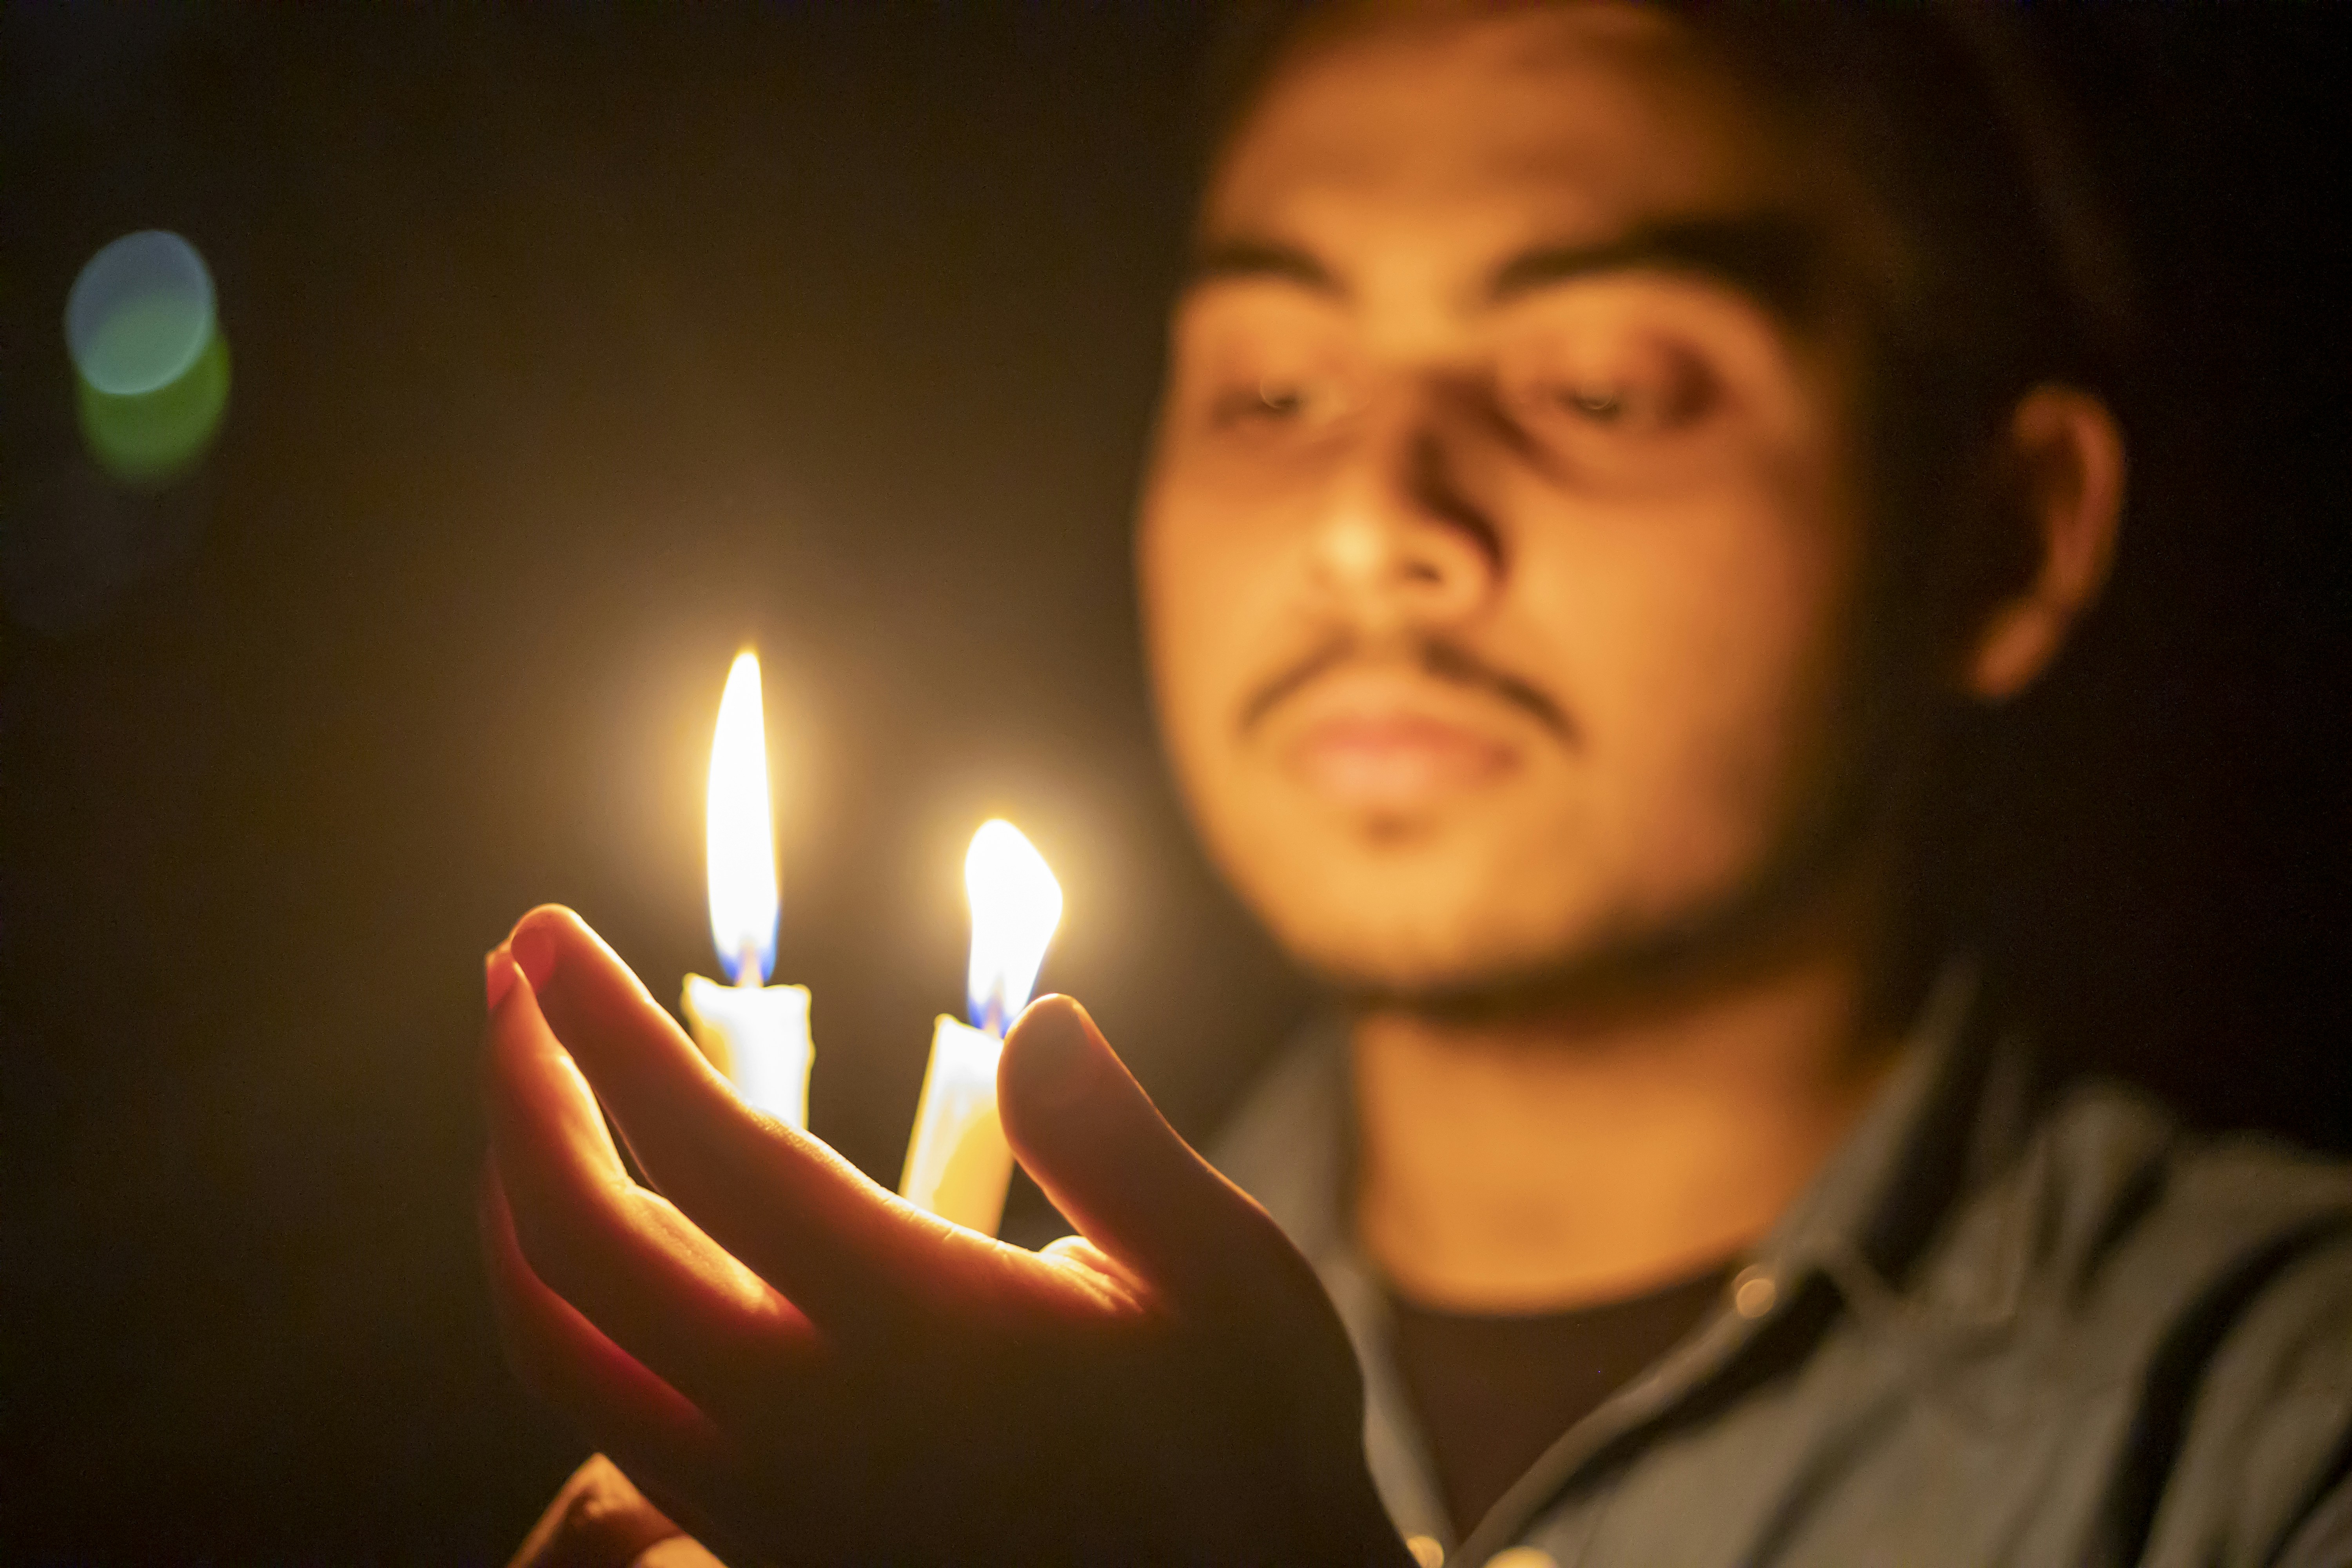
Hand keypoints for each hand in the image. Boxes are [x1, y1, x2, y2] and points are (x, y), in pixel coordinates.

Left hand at [478, 906, 1409, 1566]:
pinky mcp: (767, 1543)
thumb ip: (1123, 1154)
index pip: (715, 1153)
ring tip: (525, 1086)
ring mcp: (769, 1498)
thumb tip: (1040, 1020)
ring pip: (556, 1346)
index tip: (551, 935)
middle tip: (511, 973)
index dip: (613, 1033)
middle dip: (521, 1092)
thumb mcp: (1236, 1290)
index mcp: (922, 1332)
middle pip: (583, 1245)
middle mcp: (809, 1422)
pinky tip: (589, 1234)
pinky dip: (554, 1302)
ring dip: (513, 1200)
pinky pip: (601, 1418)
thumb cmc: (1241, 1448)